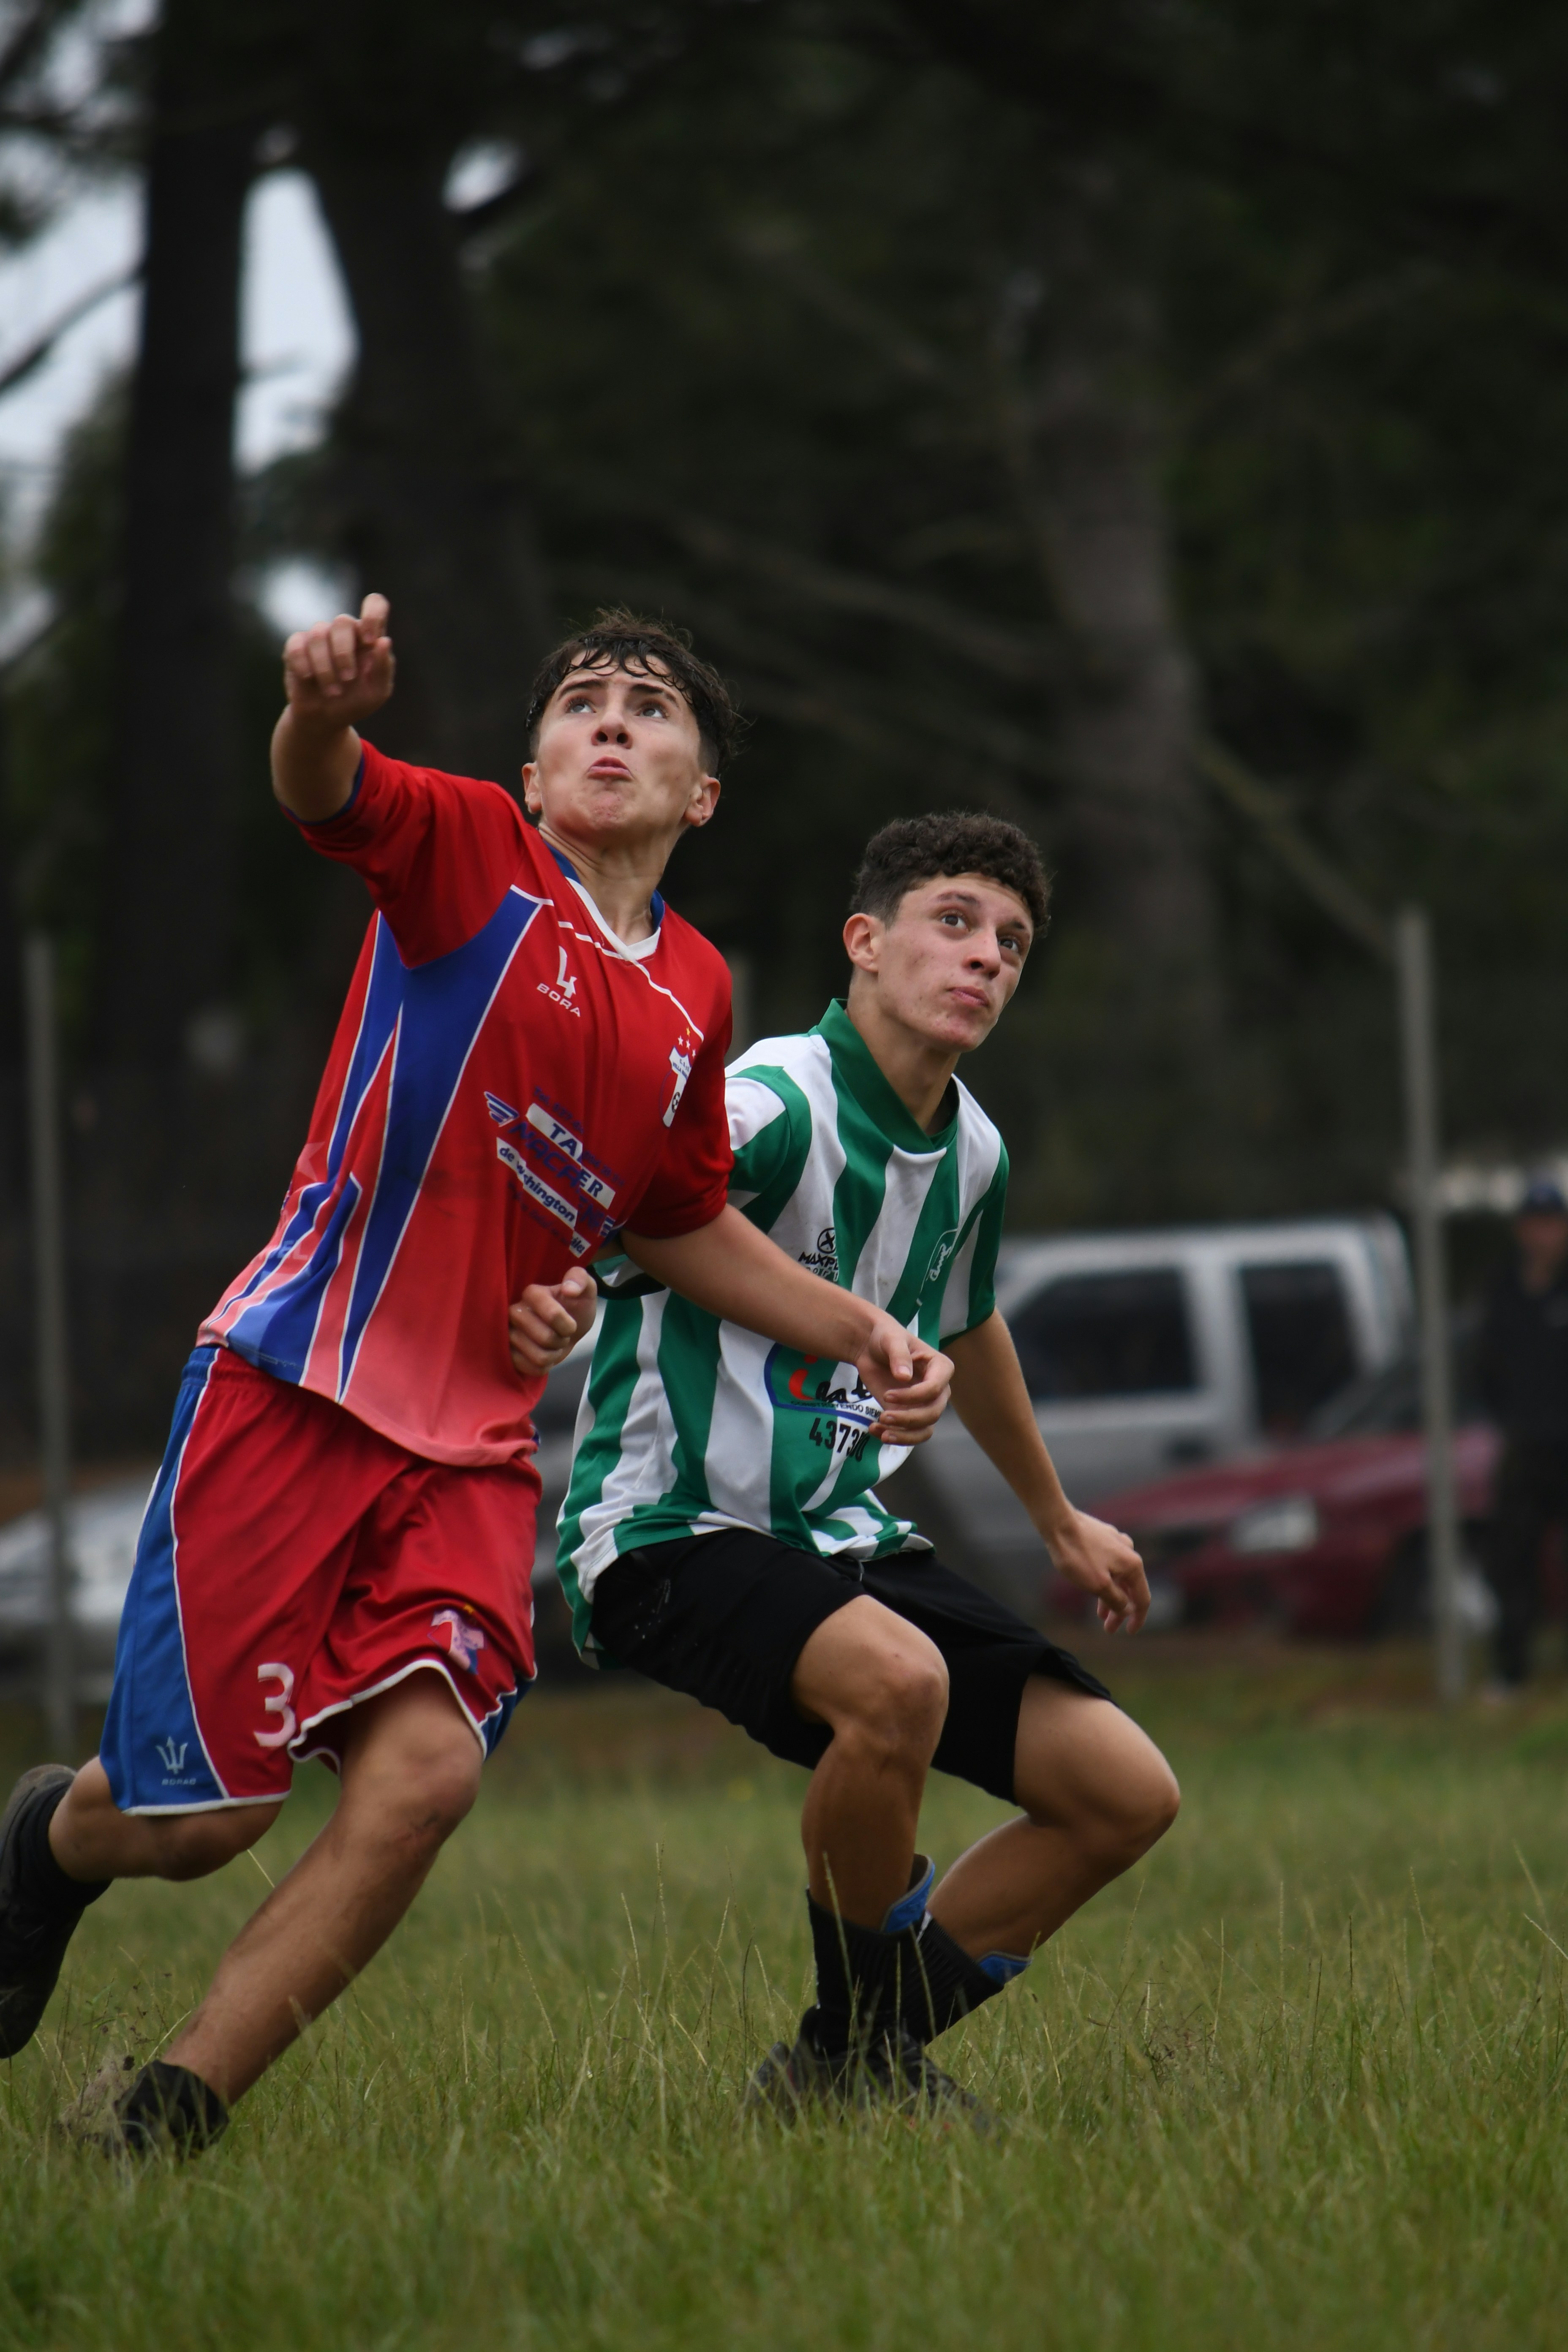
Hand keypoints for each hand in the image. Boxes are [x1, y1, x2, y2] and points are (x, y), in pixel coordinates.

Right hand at [283, 592, 394, 732]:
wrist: (326, 719)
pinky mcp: (297, 646)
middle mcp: (344, 632)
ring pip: (319, 634)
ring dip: (325, 667)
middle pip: (343, 621)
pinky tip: (309, 678)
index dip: (373, 614)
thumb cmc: (355, 702)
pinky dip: (303, 664)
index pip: (375, 604)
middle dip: (344, 653)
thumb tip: (385, 641)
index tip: (370, 640)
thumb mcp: (377, 692)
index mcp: (368, 637)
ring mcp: (319, 636)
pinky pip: (297, 644)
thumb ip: (383, 667)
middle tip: (348, 680)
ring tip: (332, 691)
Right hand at [508, 1266, 597, 1376]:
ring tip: (553, 1345)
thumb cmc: (575, 1307)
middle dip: (561, 1340)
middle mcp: (514, 1312)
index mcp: (532, 1293)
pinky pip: (529, 1369)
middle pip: (545, 1338)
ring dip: (554, 1355)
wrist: (567, 1329)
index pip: (553, 1315)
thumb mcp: (586, 1290)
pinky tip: (544, 1355)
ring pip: (538, 1357)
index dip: (568, 1325)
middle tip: (561, 1335)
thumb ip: (581, 1280)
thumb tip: (569, 1289)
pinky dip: (544, 1367)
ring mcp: (508, 1334)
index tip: (571, 1324)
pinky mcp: (506, 1354)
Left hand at [852, 1316, 952, 1446]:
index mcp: (940, 1368)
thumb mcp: (892, 1339)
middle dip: (908, 1419)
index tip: (887, 1395)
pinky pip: (911, 1433)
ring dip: (904, 1435)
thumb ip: (899, 1355)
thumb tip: (905, 1377)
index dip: (913, 1397)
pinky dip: (896, 1437)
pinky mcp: (910, 1413)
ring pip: (925, 1429)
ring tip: (880, 1431)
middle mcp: (938, 1389)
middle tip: (883, 1416)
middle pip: (933, 1413)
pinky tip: (875, 1430)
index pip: (935, 1389)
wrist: (870, 1347)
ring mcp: (925, 1404)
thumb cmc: (886, 1337)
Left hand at [1044, 1507, 1149, 1633]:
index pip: (1143, 1598)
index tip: (1129, 1632)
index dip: (1138, 1618)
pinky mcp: (1103, 1538)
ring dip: (1111, 1597)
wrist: (1058, 1523)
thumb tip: (1129, 1610)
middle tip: (1108, 1628)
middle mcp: (1129, 1552)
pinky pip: (1109, 1565)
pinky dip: (1105, 1581)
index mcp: (1133, 1565)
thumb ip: (1116, 1600)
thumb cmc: (1076, 1555)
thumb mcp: (1098, 1585)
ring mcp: (1116, 1543)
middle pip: (1130, 1588)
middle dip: (1120, 1611)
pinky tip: (1093, 1587)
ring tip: (1099, 1614)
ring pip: (1118, 1577)